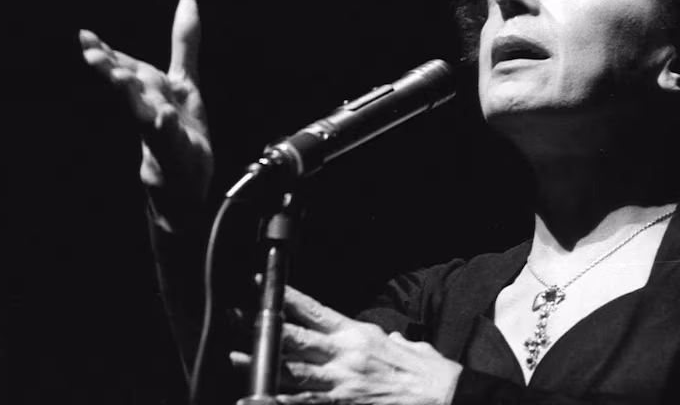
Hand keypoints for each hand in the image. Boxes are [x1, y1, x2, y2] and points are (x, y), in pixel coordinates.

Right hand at [79, 0, 213, 215]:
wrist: (185, 188)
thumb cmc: (181, 133)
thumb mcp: (186, 83)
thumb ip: (183, 43)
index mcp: (151, 95)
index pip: (127, 70)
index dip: (107, 53)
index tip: (84, 35)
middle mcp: (152, 114)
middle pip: (131, 89)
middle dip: (111, 70)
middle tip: (90, 53)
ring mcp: (163, 138)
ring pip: (145, 115)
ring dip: (133, 97)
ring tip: (121, 77)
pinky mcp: (178, 159)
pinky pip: (172, 144)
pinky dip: (167, 131)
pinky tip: (165, 117)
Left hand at [233, 286, 461, 404]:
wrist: (442, 396)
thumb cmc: (426, 371)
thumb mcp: (401, 344)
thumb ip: (384, 338)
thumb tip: (381, 336)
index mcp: (357, 334)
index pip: (314, 311)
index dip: (286, 298)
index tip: (263, 285)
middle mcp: (345, 355)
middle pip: (296, 338)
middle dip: (265, 328)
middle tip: (238, 317)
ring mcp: (341, 383)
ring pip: (293, 371)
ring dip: (264, 364)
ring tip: (237, 356)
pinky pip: (305, 403)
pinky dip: (282, 400)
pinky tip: (261, 397)